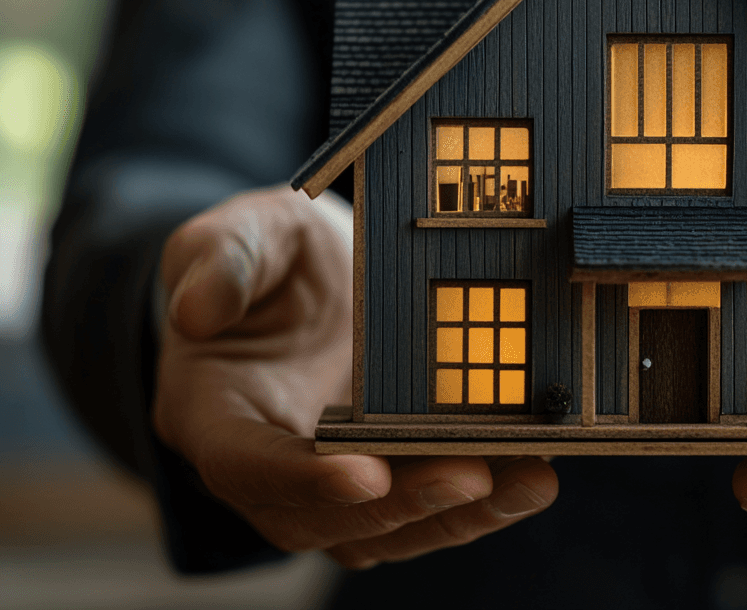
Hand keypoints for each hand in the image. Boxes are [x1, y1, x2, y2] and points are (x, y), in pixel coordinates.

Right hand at [153, 185, 557, 568]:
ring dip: (460, 513)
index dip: (304, 480)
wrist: (303, 281)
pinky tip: (535, 470)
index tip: (367, 476)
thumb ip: (220, 260)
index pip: (247, 465)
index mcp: (214, 412)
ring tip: (530, 479)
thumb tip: (196, 311)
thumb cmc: (266, 258)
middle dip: (404, 503)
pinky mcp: (383, 477)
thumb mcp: (243, 232)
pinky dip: (483, 497)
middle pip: (327, 517)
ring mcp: (327, 482)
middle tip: (474, 474)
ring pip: (388, 528)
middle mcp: (267, 466)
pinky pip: (428, 506)